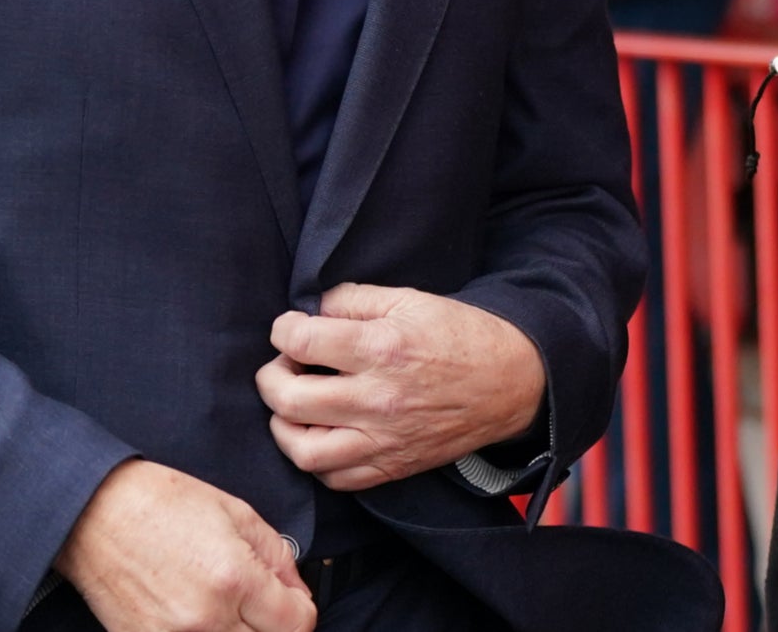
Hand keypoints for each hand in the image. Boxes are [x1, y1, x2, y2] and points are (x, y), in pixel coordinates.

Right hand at [56, 460, 313, 631]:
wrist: (95, 514)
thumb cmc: (163, 503)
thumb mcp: (235, 512)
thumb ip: (277, 556)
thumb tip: (298, 591)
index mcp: (234, 579)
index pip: (297, 623)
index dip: (300, 609)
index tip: (289, 600)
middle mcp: (207, 620)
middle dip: (274, 626)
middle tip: (262, 607)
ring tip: (231, 612)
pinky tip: (202, 620)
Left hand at [256, 285, 544, 492]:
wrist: (507, 382)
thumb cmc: (458, 334)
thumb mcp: (409, 298)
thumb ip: (354, 299)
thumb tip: (313, 310)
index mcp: (381, 349)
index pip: (301, 342)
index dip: (283, 330)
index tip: (288, 328)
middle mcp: (377, 399)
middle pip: (289, 398)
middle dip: (270, 377)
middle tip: (281, 365)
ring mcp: (383, 440)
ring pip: (303, 450)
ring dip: (283, 425)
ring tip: (292, 405)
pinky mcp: (391, 467)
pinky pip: (335, 479)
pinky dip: (316, 458)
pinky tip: (320, 433)